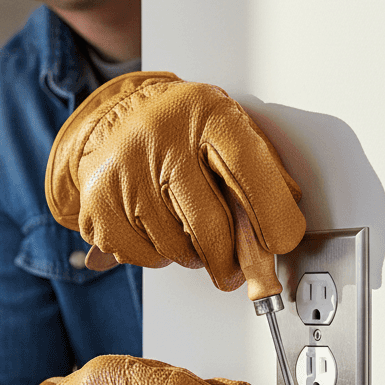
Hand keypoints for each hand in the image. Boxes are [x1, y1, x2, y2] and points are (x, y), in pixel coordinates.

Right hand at [46, 72, 305, 289]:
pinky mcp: (98, 203)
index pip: (247, 169)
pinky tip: (160, 233)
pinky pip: (144, 257)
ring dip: (192, 257)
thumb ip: (261, 168)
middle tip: (235, 271)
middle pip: (209, 223)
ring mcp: (124, 171)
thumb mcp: (228, 129)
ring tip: (190, 235)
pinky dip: (159, 258)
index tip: (282, 242)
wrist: (113, 121)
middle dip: (230, 260)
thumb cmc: (181, 130)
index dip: (272, 214)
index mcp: (205, 113)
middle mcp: (161, 138)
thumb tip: (286, 218)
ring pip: (176, 248)